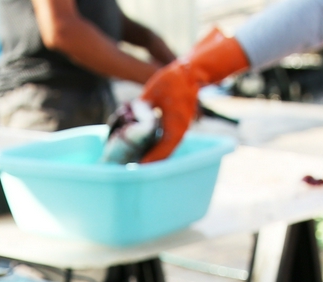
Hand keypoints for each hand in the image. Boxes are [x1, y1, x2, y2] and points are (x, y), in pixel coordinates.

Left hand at [137, 28, 248, 161]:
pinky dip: (156, 146)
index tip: (138, 167)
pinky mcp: (178, 125)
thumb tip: (130, 119)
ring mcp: (179, 130)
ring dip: (153, 155)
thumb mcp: (151, 92)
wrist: (191, 73)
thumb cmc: (173, 81)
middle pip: (164, 154)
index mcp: (175, 127)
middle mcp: (179, 132)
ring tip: (137, 159)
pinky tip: (145, 146)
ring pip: (166, 149)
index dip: (149, 160)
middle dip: (150, 161)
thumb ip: (141, 108)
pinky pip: (167, 140)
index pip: (161, 151)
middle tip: (133, 167)